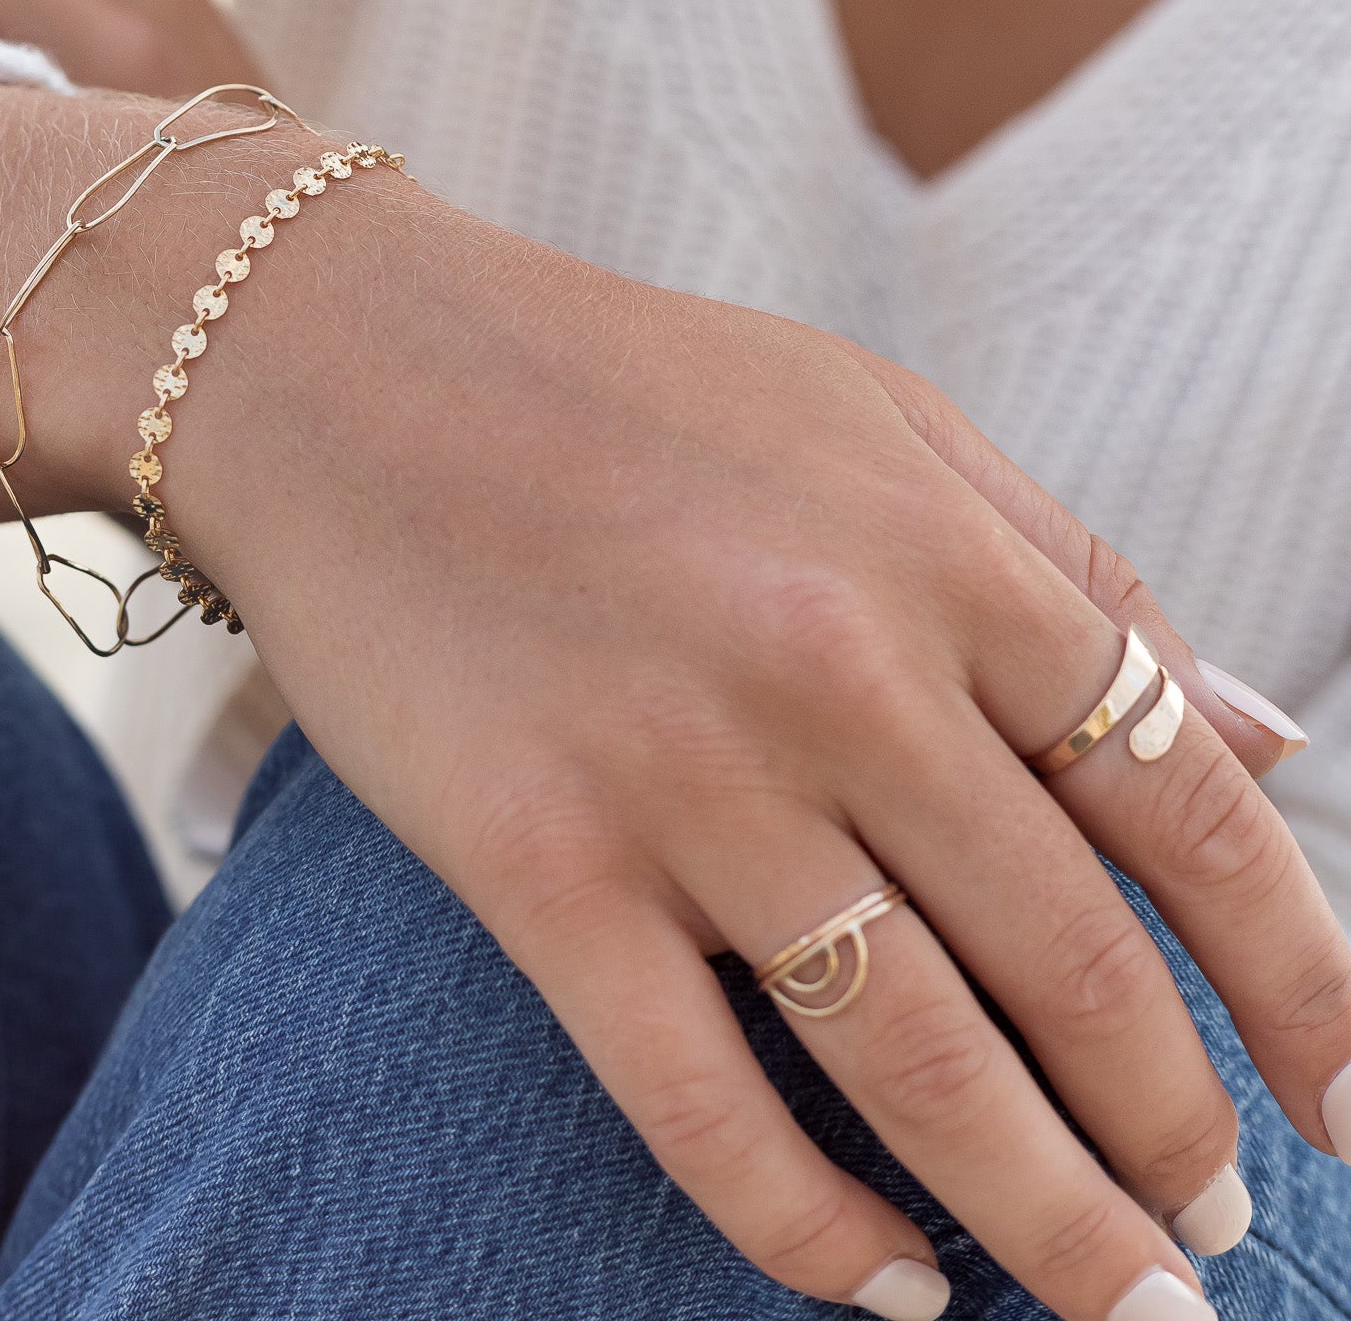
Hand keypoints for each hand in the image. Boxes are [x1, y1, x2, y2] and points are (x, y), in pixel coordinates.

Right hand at [158, 175, 1348, 1320]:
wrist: (344, 367)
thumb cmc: (619, 384)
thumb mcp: (875, 419)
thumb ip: (1067, 570)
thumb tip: (1264, 741)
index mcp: (940, 553)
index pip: (1185, 810)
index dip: (1302, 981)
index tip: (1347, 1102)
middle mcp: (837, 672)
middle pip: (1076, 968)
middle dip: (1182, 1135)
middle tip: (1222, 1229)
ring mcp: (681, 778)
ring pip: (920, 1070)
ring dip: (1050, 1226)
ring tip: (1126, 1307)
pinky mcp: (535, 864)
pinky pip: (702, 1104)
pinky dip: (810, 1230)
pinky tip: (885, 1285)